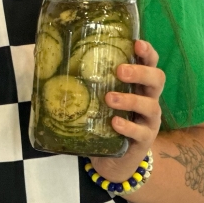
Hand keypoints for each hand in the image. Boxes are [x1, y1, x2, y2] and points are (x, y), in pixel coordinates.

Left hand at [89, 39, 165, 181]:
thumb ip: (83, 82)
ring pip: (150, 106)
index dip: (147, 53)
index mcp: (138, 86)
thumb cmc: (104, 121)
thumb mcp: (96, 99)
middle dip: (140, 73)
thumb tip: (46, 62)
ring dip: (130, 100)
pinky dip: (128, 126)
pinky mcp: (144, 140)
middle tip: (120, 71)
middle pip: (157, 80)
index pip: (149, 64)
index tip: (136, 43)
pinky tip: (114, 123)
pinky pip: (141, 132)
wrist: (114, 159)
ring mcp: (149, 121)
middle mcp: (148, 100)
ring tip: (109, 98)